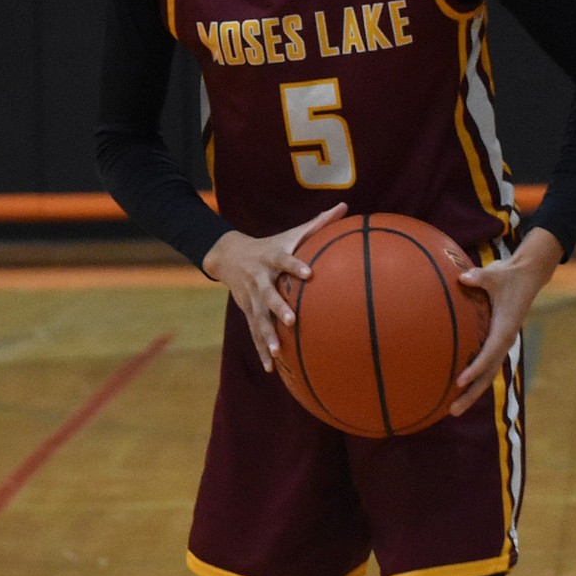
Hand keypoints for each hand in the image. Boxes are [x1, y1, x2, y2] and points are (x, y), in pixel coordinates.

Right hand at [202, 203, 348, 371]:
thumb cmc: (271, 244)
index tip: (309, 273)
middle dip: (277, 308)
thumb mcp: (291, 233)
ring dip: (267, 335)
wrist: (229, 255)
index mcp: (271, 257)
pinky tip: (272, 368)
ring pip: (258, 318)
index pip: (283, 260)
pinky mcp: (247, 311)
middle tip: (291, 320)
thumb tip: (346, 206)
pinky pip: (254, 332)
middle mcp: (259, 279)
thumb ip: (319, 224)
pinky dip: (262, 350)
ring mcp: (251, 298)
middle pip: (267, 294)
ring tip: (278, 351)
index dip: (294, 266)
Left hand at [449, 226, 563, 414]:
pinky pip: (483, 365)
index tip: (460, 381)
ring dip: (471, 393)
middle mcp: (504, 340)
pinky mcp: (496, 342)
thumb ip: (480, 277)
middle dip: (471, 393)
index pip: (489, 352)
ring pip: (486, 374)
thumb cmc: (508, 275)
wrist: (526, 277)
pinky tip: (455, 389)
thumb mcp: (496, 273)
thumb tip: (463, 277)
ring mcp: (501, 343)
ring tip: (452, 410)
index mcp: (505, 328)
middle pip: (488, 374)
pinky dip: (472, 378)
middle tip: (453, 411)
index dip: (476, 367)